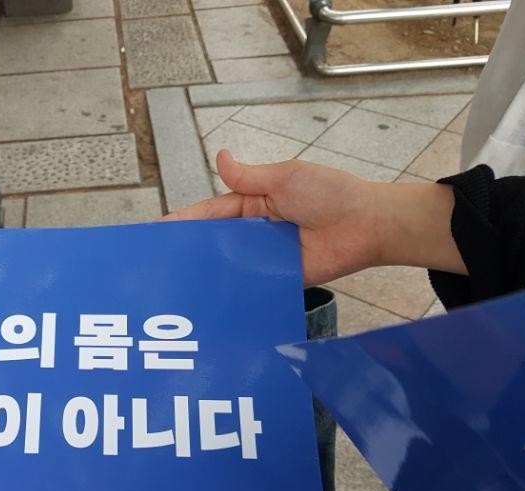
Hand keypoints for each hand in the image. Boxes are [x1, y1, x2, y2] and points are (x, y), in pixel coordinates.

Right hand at [165, 150, 463, 284]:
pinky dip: (234, 292)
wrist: (367, 225)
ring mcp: (266, 259)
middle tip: (158, 264)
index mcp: (253, 204)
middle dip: (188, 252)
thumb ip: (248, 176)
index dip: (183, 221)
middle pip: (214, 243)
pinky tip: (212, 301)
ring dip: (207, 274)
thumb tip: (219, 156)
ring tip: (176, 286)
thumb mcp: (285, 177)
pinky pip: (252, 286)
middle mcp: (255, 233)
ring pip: (229, 267)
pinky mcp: (279, 280)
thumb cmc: (330, 193)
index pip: (209, 214)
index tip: (156, 231)